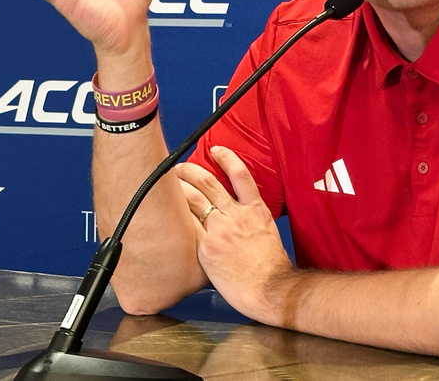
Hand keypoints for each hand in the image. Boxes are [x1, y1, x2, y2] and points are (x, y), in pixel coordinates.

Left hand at [175, 147, 293, 325]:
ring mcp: (220, 230)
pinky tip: (167, 214)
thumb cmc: (271, 268)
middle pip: (209, 183)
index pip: (240, 174)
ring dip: (179, 187)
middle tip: (181, 166)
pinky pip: (188, 226)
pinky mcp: (207, 247)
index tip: (217, 150)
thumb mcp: (268, 233)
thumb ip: (252, 221)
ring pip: (194, 199)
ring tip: (168, 184)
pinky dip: (177, 217)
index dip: (227, 158)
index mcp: (255, 210)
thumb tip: (240, 219)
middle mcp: (237, 215)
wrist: (270, 288)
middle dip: (191, 170)